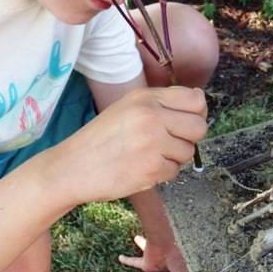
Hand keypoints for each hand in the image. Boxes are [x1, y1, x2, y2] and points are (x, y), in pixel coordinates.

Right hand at [51, 86, 207, 203]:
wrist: (72, 167)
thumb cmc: (101, 138)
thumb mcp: (127, 107)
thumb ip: (161, 104)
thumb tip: (200, 104)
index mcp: (146, 98)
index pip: (195, 100)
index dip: (196, 114)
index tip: (184, 123)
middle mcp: (151, 116)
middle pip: (199, 127)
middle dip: (189, 138)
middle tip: (170, 144)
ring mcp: (153, 142)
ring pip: (189, 151)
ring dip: (174, 158)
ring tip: (149, 156)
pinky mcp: (152, 168)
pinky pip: (175, 171)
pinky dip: (162, 173)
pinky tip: (142, 168)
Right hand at [118, 234, 196, 271]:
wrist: (175, 232)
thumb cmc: (176, 254)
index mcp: (150, 263)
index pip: (135, 263)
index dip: (127, 261)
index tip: (119, 257)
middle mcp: (150, 250)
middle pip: (143, 246)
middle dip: (140, 243)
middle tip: (136, 237)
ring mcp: (156, 239)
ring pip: (151, 236)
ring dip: (150, 234)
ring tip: (149, 229)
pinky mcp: (164, 230)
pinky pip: (162, 229)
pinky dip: (163, 228)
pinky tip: (169, 224)